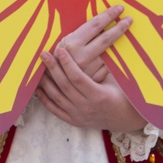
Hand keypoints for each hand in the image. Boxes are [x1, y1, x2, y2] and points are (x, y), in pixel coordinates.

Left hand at [36, 6, 146, 131]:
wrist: (125, 118)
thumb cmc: (122, 94)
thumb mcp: (116, 81)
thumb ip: (104, 66)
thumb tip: (96, 41)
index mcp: (99, 96)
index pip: (78, 78)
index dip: (67, 63)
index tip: (60, 50)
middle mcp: (86, 108)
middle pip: (64, 85)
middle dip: (53, 68)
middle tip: (44, 53)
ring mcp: (78, 116)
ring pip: (57, 97)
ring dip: (45, 81)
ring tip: (38, 67)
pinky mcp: (73, 121)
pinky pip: (54, 110)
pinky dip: (44, 99)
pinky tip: (38, 88)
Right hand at [53, 5, 131, 79]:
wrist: (52, 83)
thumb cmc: (56, 58)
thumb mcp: (62, 42)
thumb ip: (79, 34)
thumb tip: (99, 22)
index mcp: (72, 44)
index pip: (95, 25)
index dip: (108, 15)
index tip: (119, 8)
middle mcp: (81, 56)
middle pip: (106, 38)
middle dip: (119, 27)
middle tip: (129, 19)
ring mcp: (89, 69)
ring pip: (110, 53)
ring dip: (119, 43)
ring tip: (126, 34)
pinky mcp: (94, 79)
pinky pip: (108, 66)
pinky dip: (113, 59)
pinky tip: (116, 54)